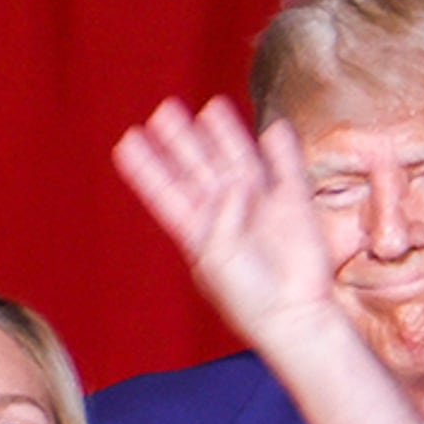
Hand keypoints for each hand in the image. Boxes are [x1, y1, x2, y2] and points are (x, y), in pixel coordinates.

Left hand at [111, 96, 338, 349]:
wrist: (296, 316)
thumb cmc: (250, 298)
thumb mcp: (217, 259)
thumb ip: (221, 216)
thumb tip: (240, 184)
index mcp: (198, 231)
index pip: (166, 192)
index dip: (148, 167)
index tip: (127, 141)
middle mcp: (227, 214)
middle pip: (199, 168)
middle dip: (181, 140)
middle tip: (165, 111)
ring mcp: (261, 207)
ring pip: (239, 161)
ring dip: (227, 135)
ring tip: (212, 108)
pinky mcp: (295, 205)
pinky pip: (287, 169)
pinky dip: (282, 149)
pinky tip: (274, 128)